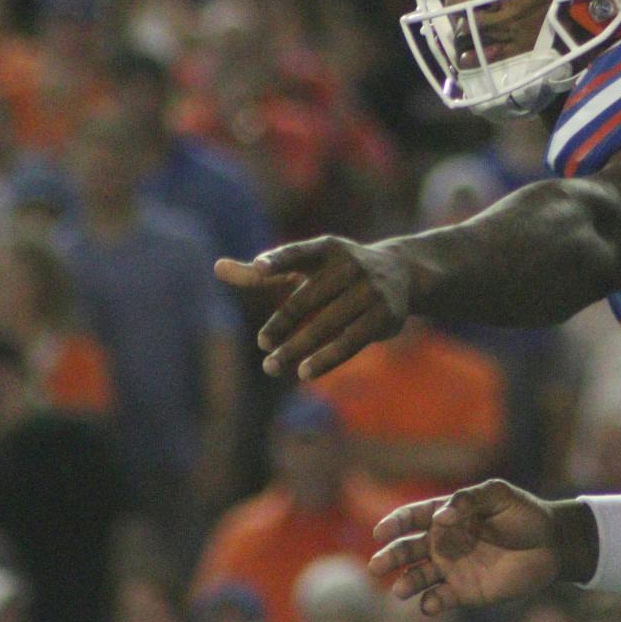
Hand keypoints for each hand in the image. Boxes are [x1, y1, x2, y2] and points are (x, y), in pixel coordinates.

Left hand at [215, 236, 411, 379]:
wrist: (403, 273)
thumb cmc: (339, 271)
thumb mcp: (306, 264)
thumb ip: (264, 271)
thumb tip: (217, 267)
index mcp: (327, 248)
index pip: (299, 253)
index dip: (279, 260)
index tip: (258, 269)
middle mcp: (350, 265)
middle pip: (307, 298)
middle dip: (282, 324)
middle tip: (262, 345)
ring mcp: (370, 289)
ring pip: (327, 324)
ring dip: (298, 348)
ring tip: (272, 367)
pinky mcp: (385, 315)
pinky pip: (351, 341)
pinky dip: (327, 359)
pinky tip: (305, 373)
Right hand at [368, 480, 564, 615]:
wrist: (551, 545)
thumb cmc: (524, 514)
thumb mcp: (499, 495)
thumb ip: (470, 499)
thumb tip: (442, 516)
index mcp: (447, 515)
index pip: (413, 517)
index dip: (395, 523)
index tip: (381, 532)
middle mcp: (443, 543)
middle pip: (408, 549)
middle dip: (391, 557)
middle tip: (376, 566)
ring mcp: (452, 569)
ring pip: (418, 577)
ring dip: (406, 583)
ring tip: (399, 589)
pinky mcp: (464, 592)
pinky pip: (440, 599)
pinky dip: (431, 603)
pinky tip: (431, 604)